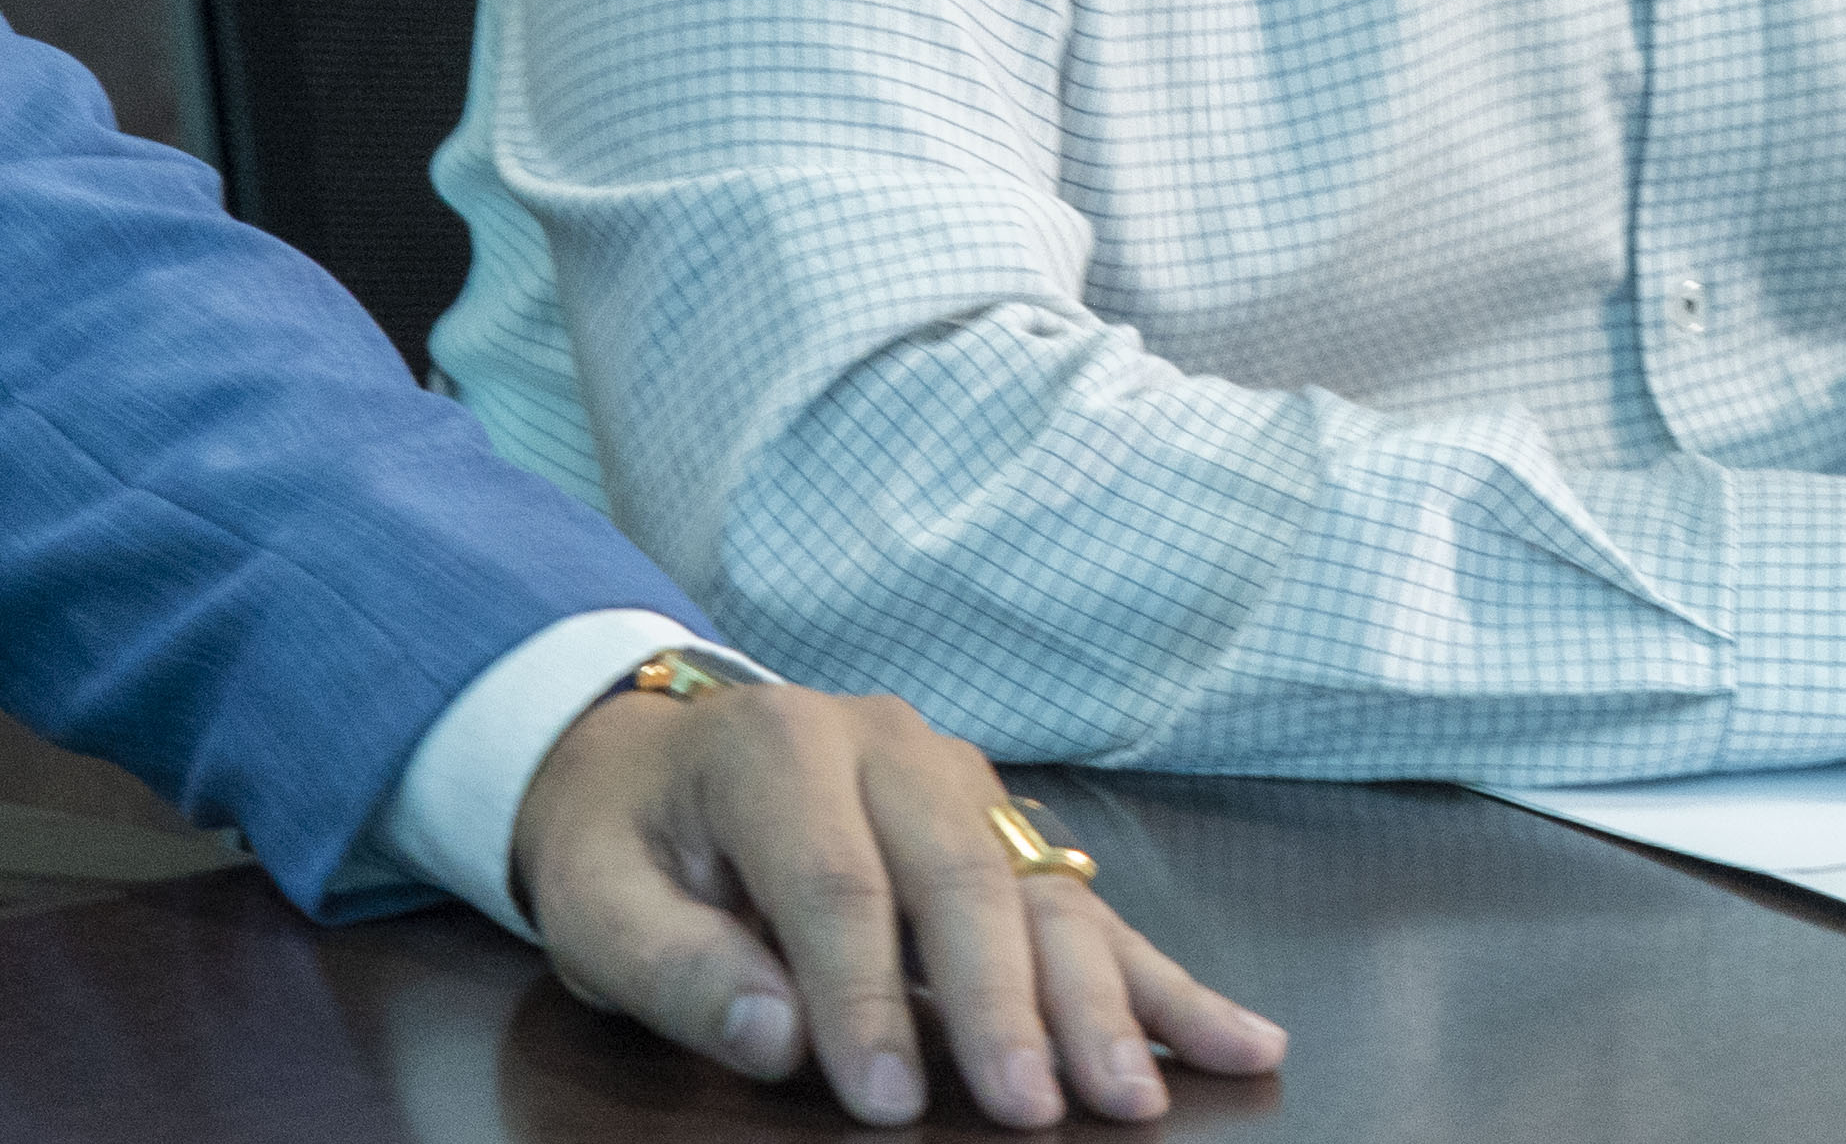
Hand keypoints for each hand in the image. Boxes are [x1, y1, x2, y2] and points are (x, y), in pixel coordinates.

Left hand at [511, 680, 1287, 1125]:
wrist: (653, 758)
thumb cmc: (624, 843)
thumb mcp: (596, 901)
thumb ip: (674, 965)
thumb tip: (773, 1036)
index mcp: (783, 749)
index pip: (837, 885)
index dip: (864, 999)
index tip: (888, 1104)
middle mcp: (894, 747)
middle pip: (963, 880)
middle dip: (1005, 1007)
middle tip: (1034, 1110)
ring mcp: (966, 780)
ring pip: (1044, 894)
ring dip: (1100, 1002)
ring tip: (1137, 1095)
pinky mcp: (1008, 827)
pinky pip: (1088, 909)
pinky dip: (1163, 981)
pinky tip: (1240, 1037)